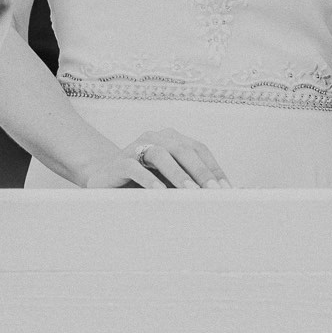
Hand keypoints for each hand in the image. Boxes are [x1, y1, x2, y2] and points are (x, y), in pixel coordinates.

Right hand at [84, 129, 231, 188]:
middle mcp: (156, 137)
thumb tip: (226, 194)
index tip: (227, 189)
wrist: (104, 180)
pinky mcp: (118, 161)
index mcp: (172, 139)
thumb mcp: (170, 181)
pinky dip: (148, 179)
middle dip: (200, 171)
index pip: (199, 149)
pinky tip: (159, 192)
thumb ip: (192, 184)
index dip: (214, 168)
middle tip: (213, 191)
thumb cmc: (144, 182)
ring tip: (190, 192)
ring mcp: (135, 147)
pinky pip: (134, 167)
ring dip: (178, 173)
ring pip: (160, 154)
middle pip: (183, 149)